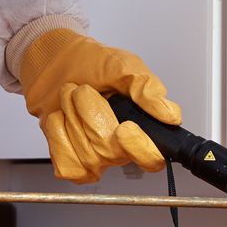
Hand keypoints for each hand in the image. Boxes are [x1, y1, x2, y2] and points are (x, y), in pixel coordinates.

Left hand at [14, 26, 181, 183]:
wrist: (55, 62)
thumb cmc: (91, 64)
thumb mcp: (125, 66)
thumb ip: (148, 89)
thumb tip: (171, 114)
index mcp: (141, 128)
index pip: (151, 158)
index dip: (139, 148)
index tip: (125, 127)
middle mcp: (119, 148)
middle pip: (110, 151)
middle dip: (90, 113)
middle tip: (84, 91)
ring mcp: (94, 159)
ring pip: (86, 157)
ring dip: (71, 118)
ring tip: (72, 100)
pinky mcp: (70, 163)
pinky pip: (65, 164)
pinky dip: (57, 134)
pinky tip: (61, 119)